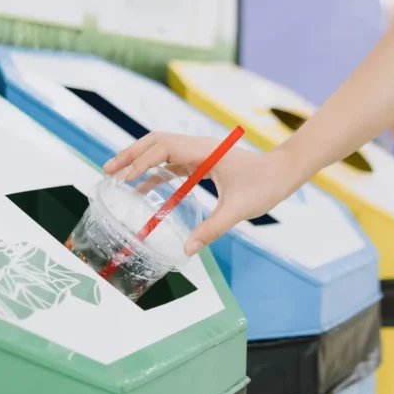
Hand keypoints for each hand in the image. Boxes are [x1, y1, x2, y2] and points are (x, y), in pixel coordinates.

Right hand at [103, 132, 299, 254]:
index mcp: (204, 152)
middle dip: (131, 155)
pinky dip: (155, 171)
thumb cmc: (265, 185)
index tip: (123, 177)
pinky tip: (143, 188)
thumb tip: (187, 250)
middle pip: (156, 142)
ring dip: (140, 160)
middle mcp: (199, 146)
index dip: (140, 162)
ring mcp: (200, 152)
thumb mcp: (237, 209)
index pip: (163, 149)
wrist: (284, 171)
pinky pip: (173, 162)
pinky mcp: (204, 161)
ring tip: (118, 177)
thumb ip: (212, 229)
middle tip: (109, 171)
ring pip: (162, 149)